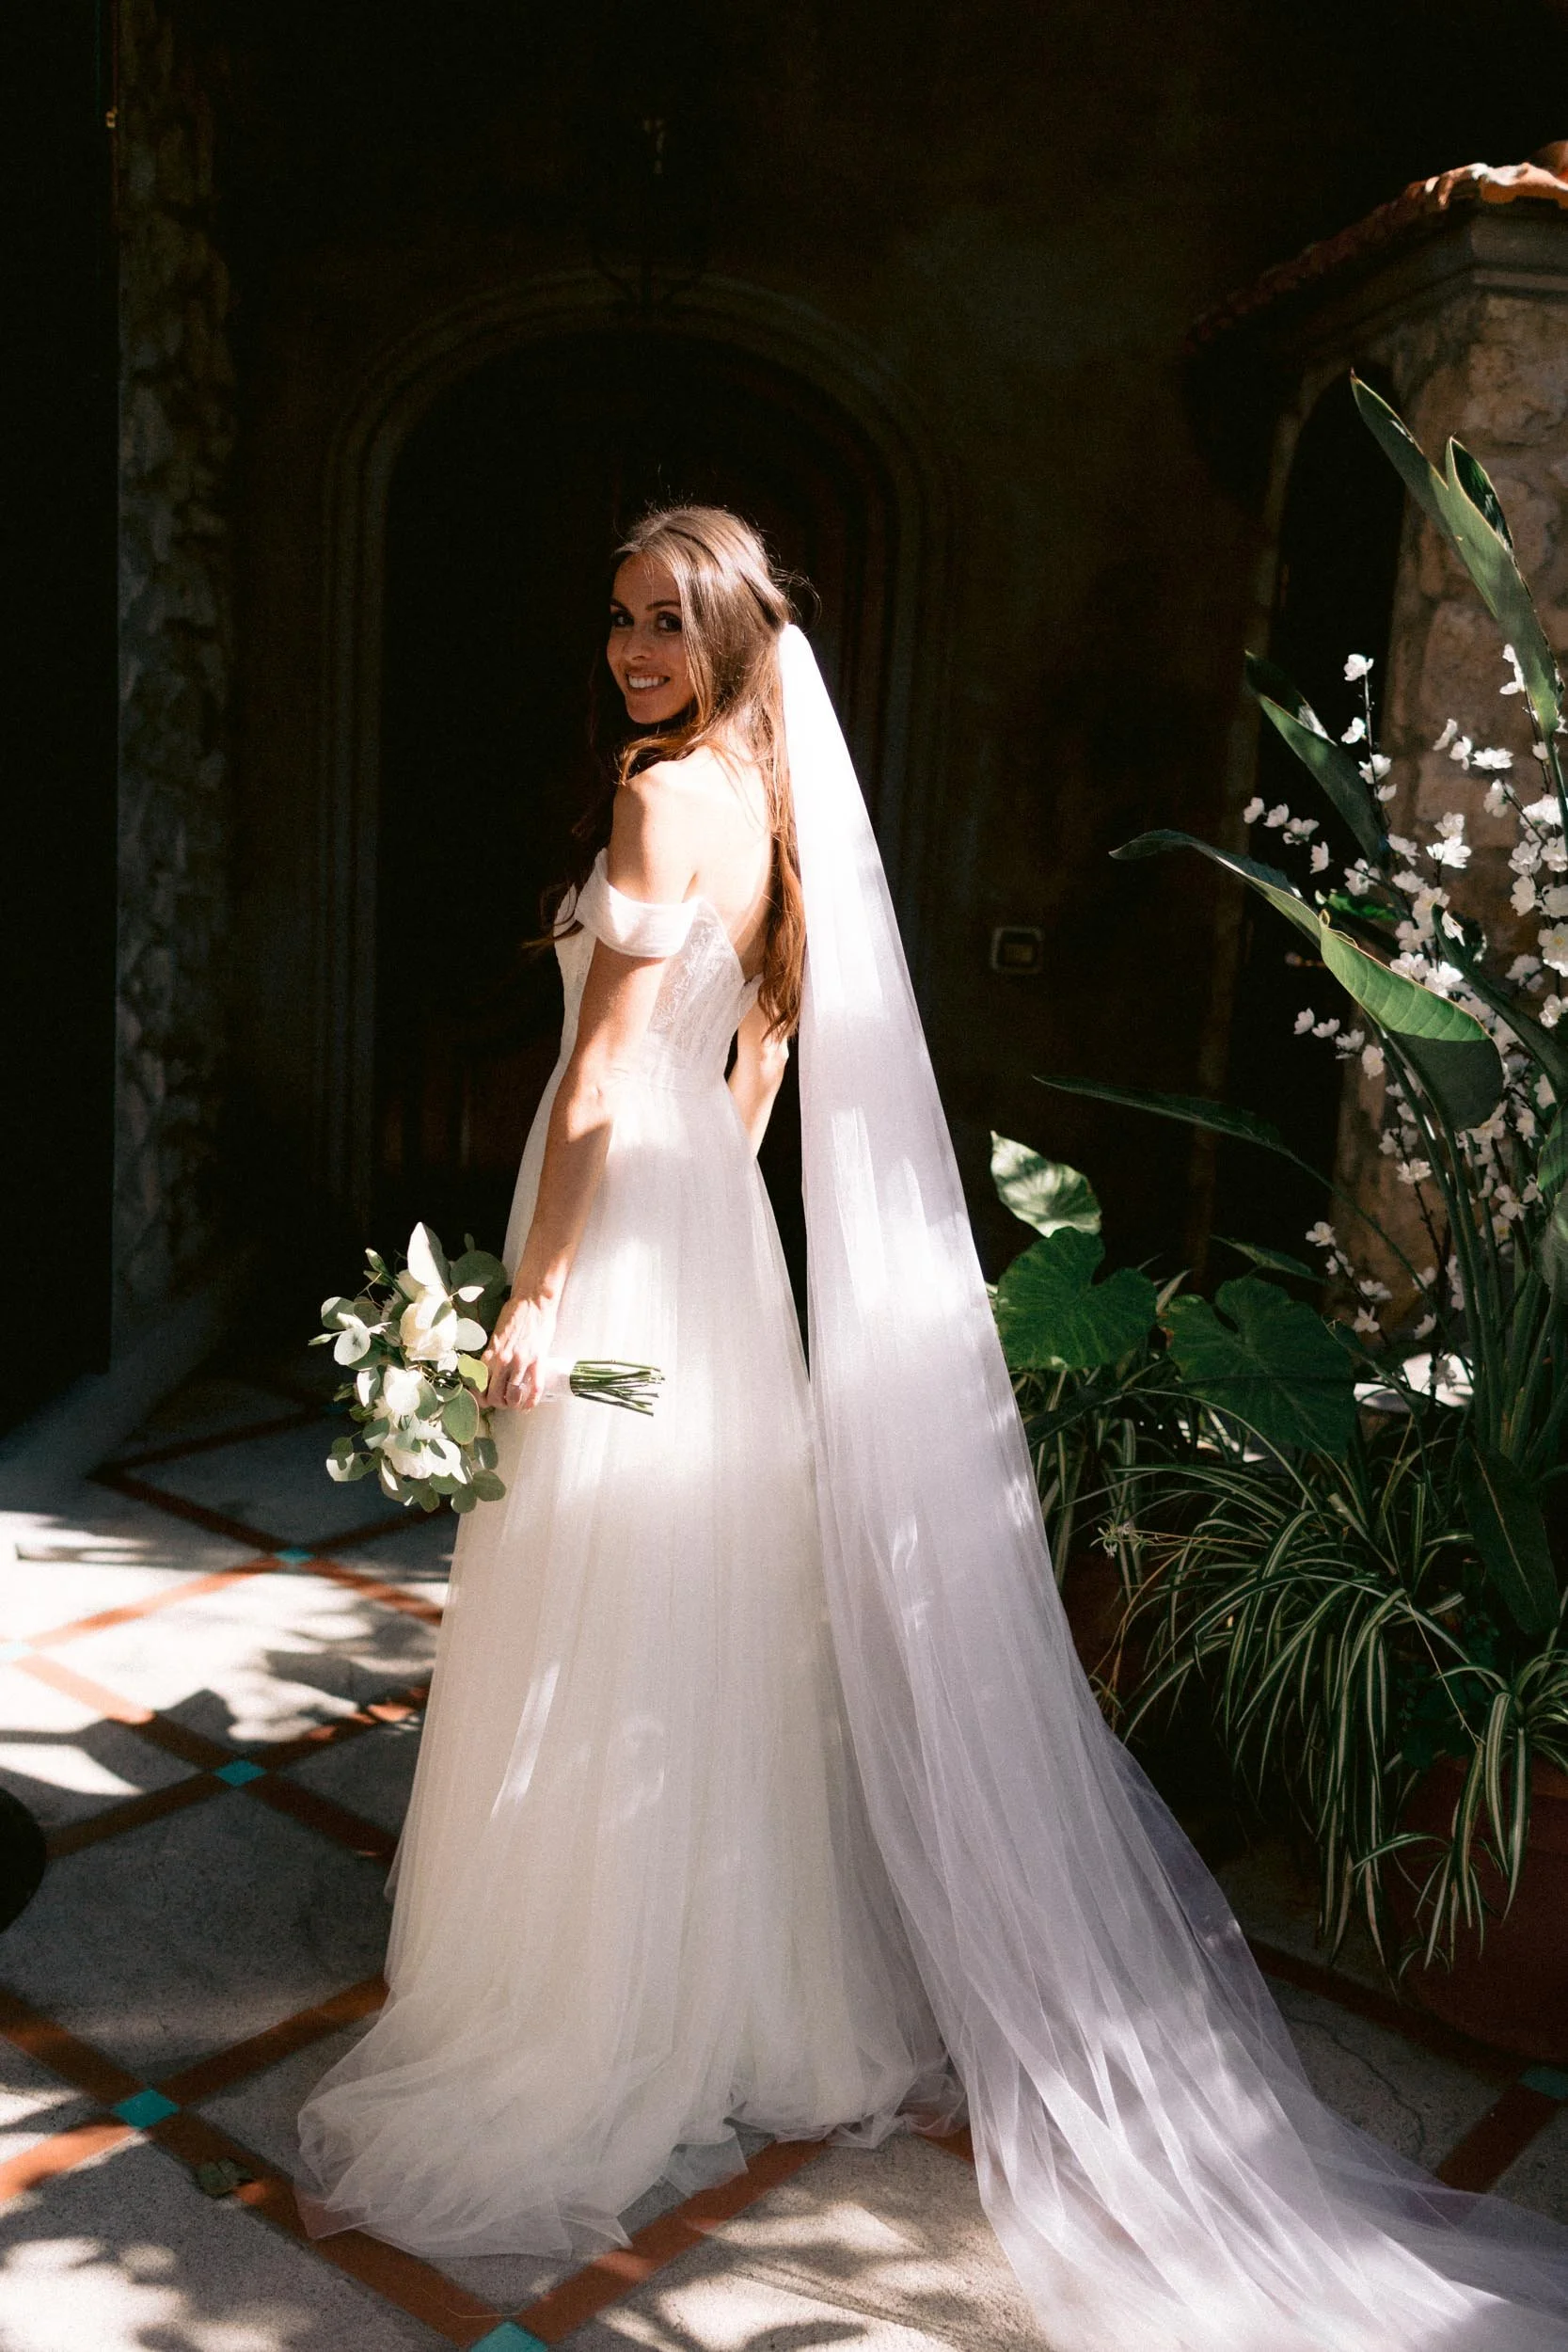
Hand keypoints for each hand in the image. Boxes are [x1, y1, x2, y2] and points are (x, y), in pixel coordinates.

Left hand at [482, 1293, 557, 1410]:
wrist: (534, 1301)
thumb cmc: (515, 1314)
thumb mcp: (496, 1335)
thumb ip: (492, 1354)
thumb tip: (489, 1371)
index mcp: (490, 1354)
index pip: (478, 1386)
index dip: (480, 1399)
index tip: (485, 1399)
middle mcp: (502, 1361)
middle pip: (494, 1397)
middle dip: (498, 1403)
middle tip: (503, 1401)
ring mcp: (521, 1362)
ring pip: (513, 1397)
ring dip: (514, 1404)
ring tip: (516, 1402)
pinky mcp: (537, 1361)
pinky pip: (534, 1389)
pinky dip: (531, 1402)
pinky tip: (529, 1404)